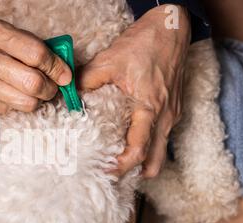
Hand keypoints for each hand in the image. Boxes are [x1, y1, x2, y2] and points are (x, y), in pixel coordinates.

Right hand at [0, 19, 71, 113]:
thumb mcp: (3, 31)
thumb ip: (31, 45)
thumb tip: (61, 68)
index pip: (36, 54)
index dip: (56, 67)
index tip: (65, 75)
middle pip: (32, 83)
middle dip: (50, 89)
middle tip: (51, 87)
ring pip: (24, 103)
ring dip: (37, 100)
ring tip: (35, 92)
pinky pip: (9, 110)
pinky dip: (16, 104)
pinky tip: (10, 93)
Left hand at [79, 5, 190, 177]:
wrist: (172, 28)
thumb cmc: (145, 43)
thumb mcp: (110, 60)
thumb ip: (86, 81)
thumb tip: (69, 96)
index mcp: (150, 108)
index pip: (138, 151)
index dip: (121, 167)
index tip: (103, 172)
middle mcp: (165, 117)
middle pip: (155, 163)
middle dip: (135, 173)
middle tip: (111, 172)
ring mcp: (172, 115)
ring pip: (160, 153)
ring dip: (142, 161)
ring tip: (118, 160)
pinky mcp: (173, 110)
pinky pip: (161, 138)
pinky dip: (147, 146)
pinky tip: (128, 139)